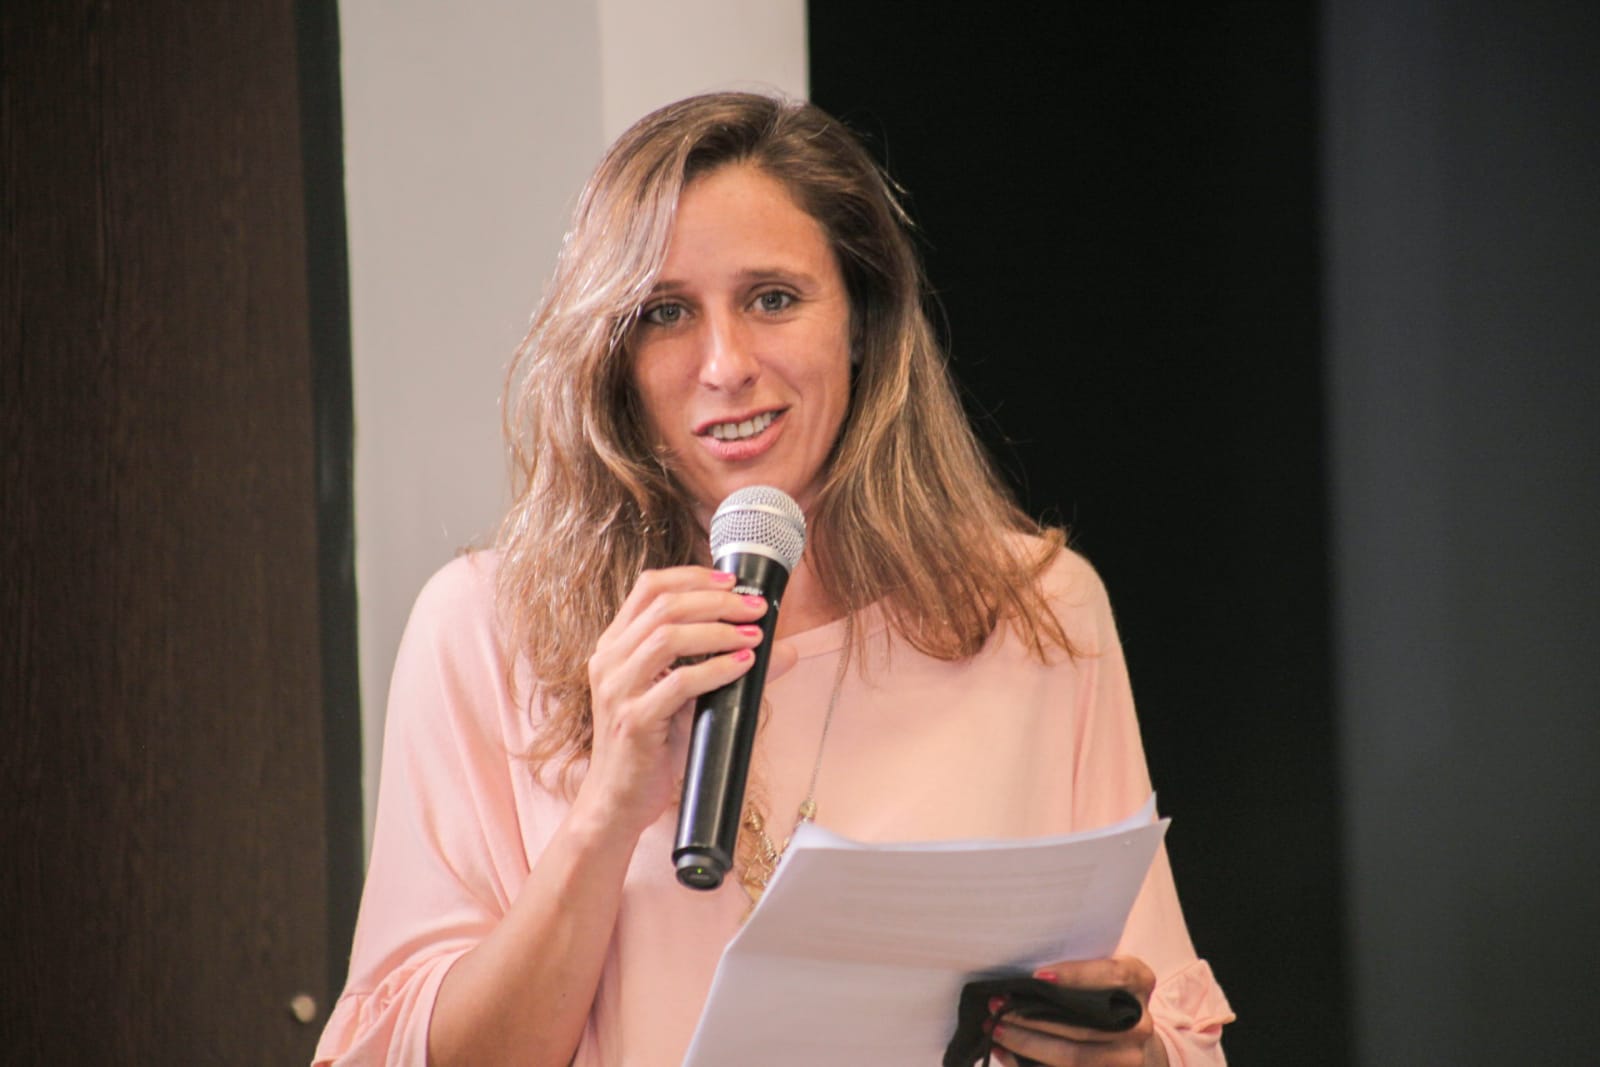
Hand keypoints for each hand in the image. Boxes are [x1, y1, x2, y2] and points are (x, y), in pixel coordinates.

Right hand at [581, 566, 796, 836]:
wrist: (619, 802)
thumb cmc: (653, 746)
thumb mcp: (686, 698)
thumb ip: (722, 666)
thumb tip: (785, 650)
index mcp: (614, 645)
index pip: (649, 587)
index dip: (693, 576)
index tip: (734, 581)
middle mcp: (609, 660)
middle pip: (663, 606)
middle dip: (717, 600)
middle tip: (756, 608)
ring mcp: (616, 690)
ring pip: (668, 637)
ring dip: (720, 631)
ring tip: (755, 635)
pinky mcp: (633, 721)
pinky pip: (679, 683)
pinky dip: (717, 669)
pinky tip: (744, 666)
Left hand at [990, 957, 1165, 1066]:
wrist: (1129, 1044)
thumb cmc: (1101, 999)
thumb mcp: (1099, 976)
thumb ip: (1074, 974)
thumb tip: (1022, 980)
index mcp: (1139, 981)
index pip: (1112, 974)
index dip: (1075, 975)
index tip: (1036, 976)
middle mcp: (1141, 1022)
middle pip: (1084, 1022)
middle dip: (1033, 1015)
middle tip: (997, 1004)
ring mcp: (1131, 1058)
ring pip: (1074, 1055)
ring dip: (1026, 1043)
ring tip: (995, 1029)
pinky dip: (1028, 1065)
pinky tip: (1005, 1054)